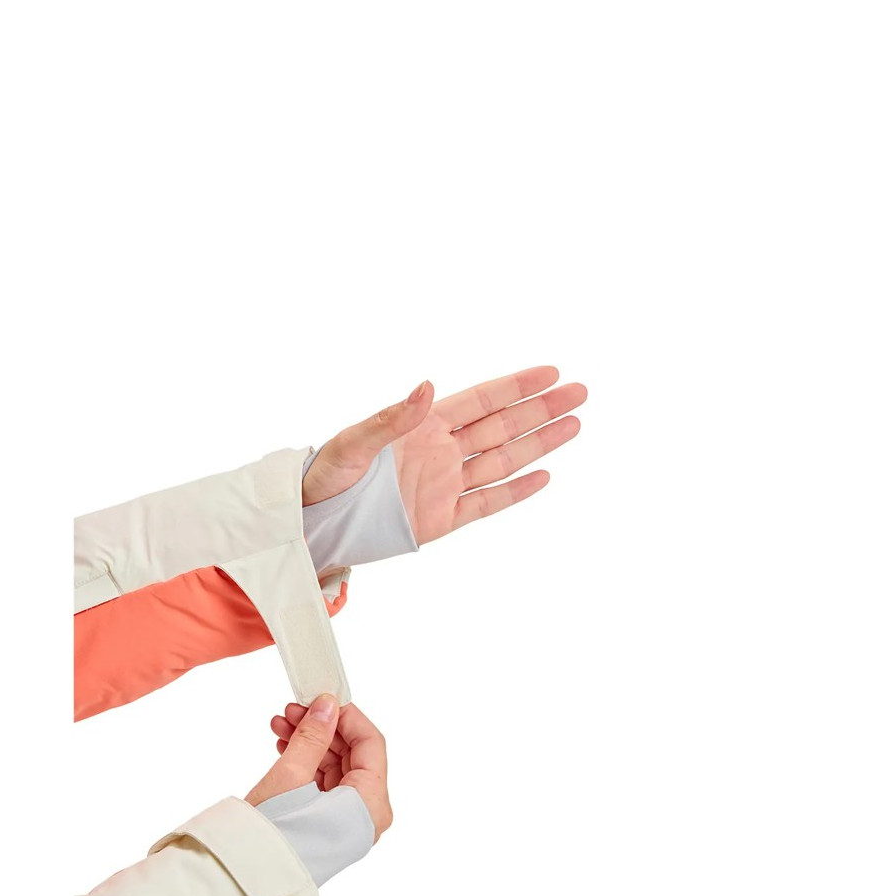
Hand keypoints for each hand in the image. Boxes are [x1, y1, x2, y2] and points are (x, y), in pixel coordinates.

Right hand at [247, 695, 392, 840]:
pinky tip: (284, 747)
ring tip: (279, 726)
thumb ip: (313, 735)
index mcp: (370, 804)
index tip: (320, 698)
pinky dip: (306, 765)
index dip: (346, 716)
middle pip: (354, 756)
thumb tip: (328, 705)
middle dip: (322, 728)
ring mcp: (348, 824)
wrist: (246, 879)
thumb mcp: (291, 775)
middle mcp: (367, 816)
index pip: (371, 744)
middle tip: (291, 710)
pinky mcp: (329, 829)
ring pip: (337, 769)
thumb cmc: (271, 835)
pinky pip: (326, 787)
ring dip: (310, 743)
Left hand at [303, 366, 586, 542]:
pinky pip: (486, 504)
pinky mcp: (441, 520)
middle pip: (503, 427)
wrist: (314, 523)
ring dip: (540, 444)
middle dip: (542, 409)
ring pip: (503, 461)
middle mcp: (441, 452)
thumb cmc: (324, 476)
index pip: (481, 401)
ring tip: (575, 425)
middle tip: (581, 391)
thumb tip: (427, 385)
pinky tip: (544, 476)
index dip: (516, 386)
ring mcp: (445, 485)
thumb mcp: (352, 443)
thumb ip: (392, 418)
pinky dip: (516, 492)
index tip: (551, 372)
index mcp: (422, 426)